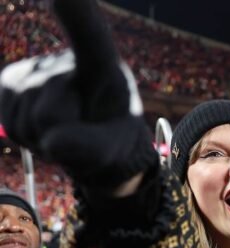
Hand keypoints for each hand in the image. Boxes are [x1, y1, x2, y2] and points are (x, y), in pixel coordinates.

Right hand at [0, 0, 156, 187]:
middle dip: (63, 135)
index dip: (75, 8)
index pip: (89, 32)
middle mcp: (64, 58)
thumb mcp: (116, 148)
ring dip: (45, 136)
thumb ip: (93, 148)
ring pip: (26, 121)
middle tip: (82, 128)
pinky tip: (43, 126)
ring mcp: (32, 68)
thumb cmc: (112, 137)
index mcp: (102, 65)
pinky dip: (27, 136)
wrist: (94, 142)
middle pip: (48, 114)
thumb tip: (54, 142)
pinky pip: (10, 123)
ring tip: (67, 127)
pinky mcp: (8, 83)